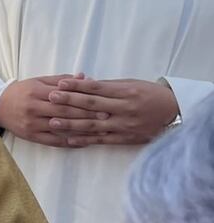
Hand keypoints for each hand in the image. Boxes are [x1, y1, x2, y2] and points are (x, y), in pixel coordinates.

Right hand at [0, 74, 108, 146]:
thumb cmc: (21, 92)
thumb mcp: (38, 82)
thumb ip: (61, 80)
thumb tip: (84, 77)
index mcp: (36, 91)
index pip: (63, 96)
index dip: (82, 99)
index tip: (100, 102)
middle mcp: (34, 107)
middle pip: (64, 112)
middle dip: (86, 114)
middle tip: (105, 116)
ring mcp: (32, 123)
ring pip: (61, 127)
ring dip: (82, 129)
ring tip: (99, 130)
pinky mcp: (31, 136)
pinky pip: (53, 141)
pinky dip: (69, 142)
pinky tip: (83, 143)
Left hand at [46, 78, 178, 145]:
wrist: (173, 111)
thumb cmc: (148, 93)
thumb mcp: (128, 84)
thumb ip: (106, 86)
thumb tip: (81, 82)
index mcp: (124, 92)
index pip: (96, 88)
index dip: (76, 86)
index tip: (59, 84)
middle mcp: (124, 109)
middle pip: (92, 105)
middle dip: (69, 102)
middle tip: (50, 99)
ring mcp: (124, 125)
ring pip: (94, 125)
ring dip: (72, 124)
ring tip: (53, 122)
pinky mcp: (125, 138)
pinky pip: (102, 140)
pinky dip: (85, 140)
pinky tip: (69, 139)